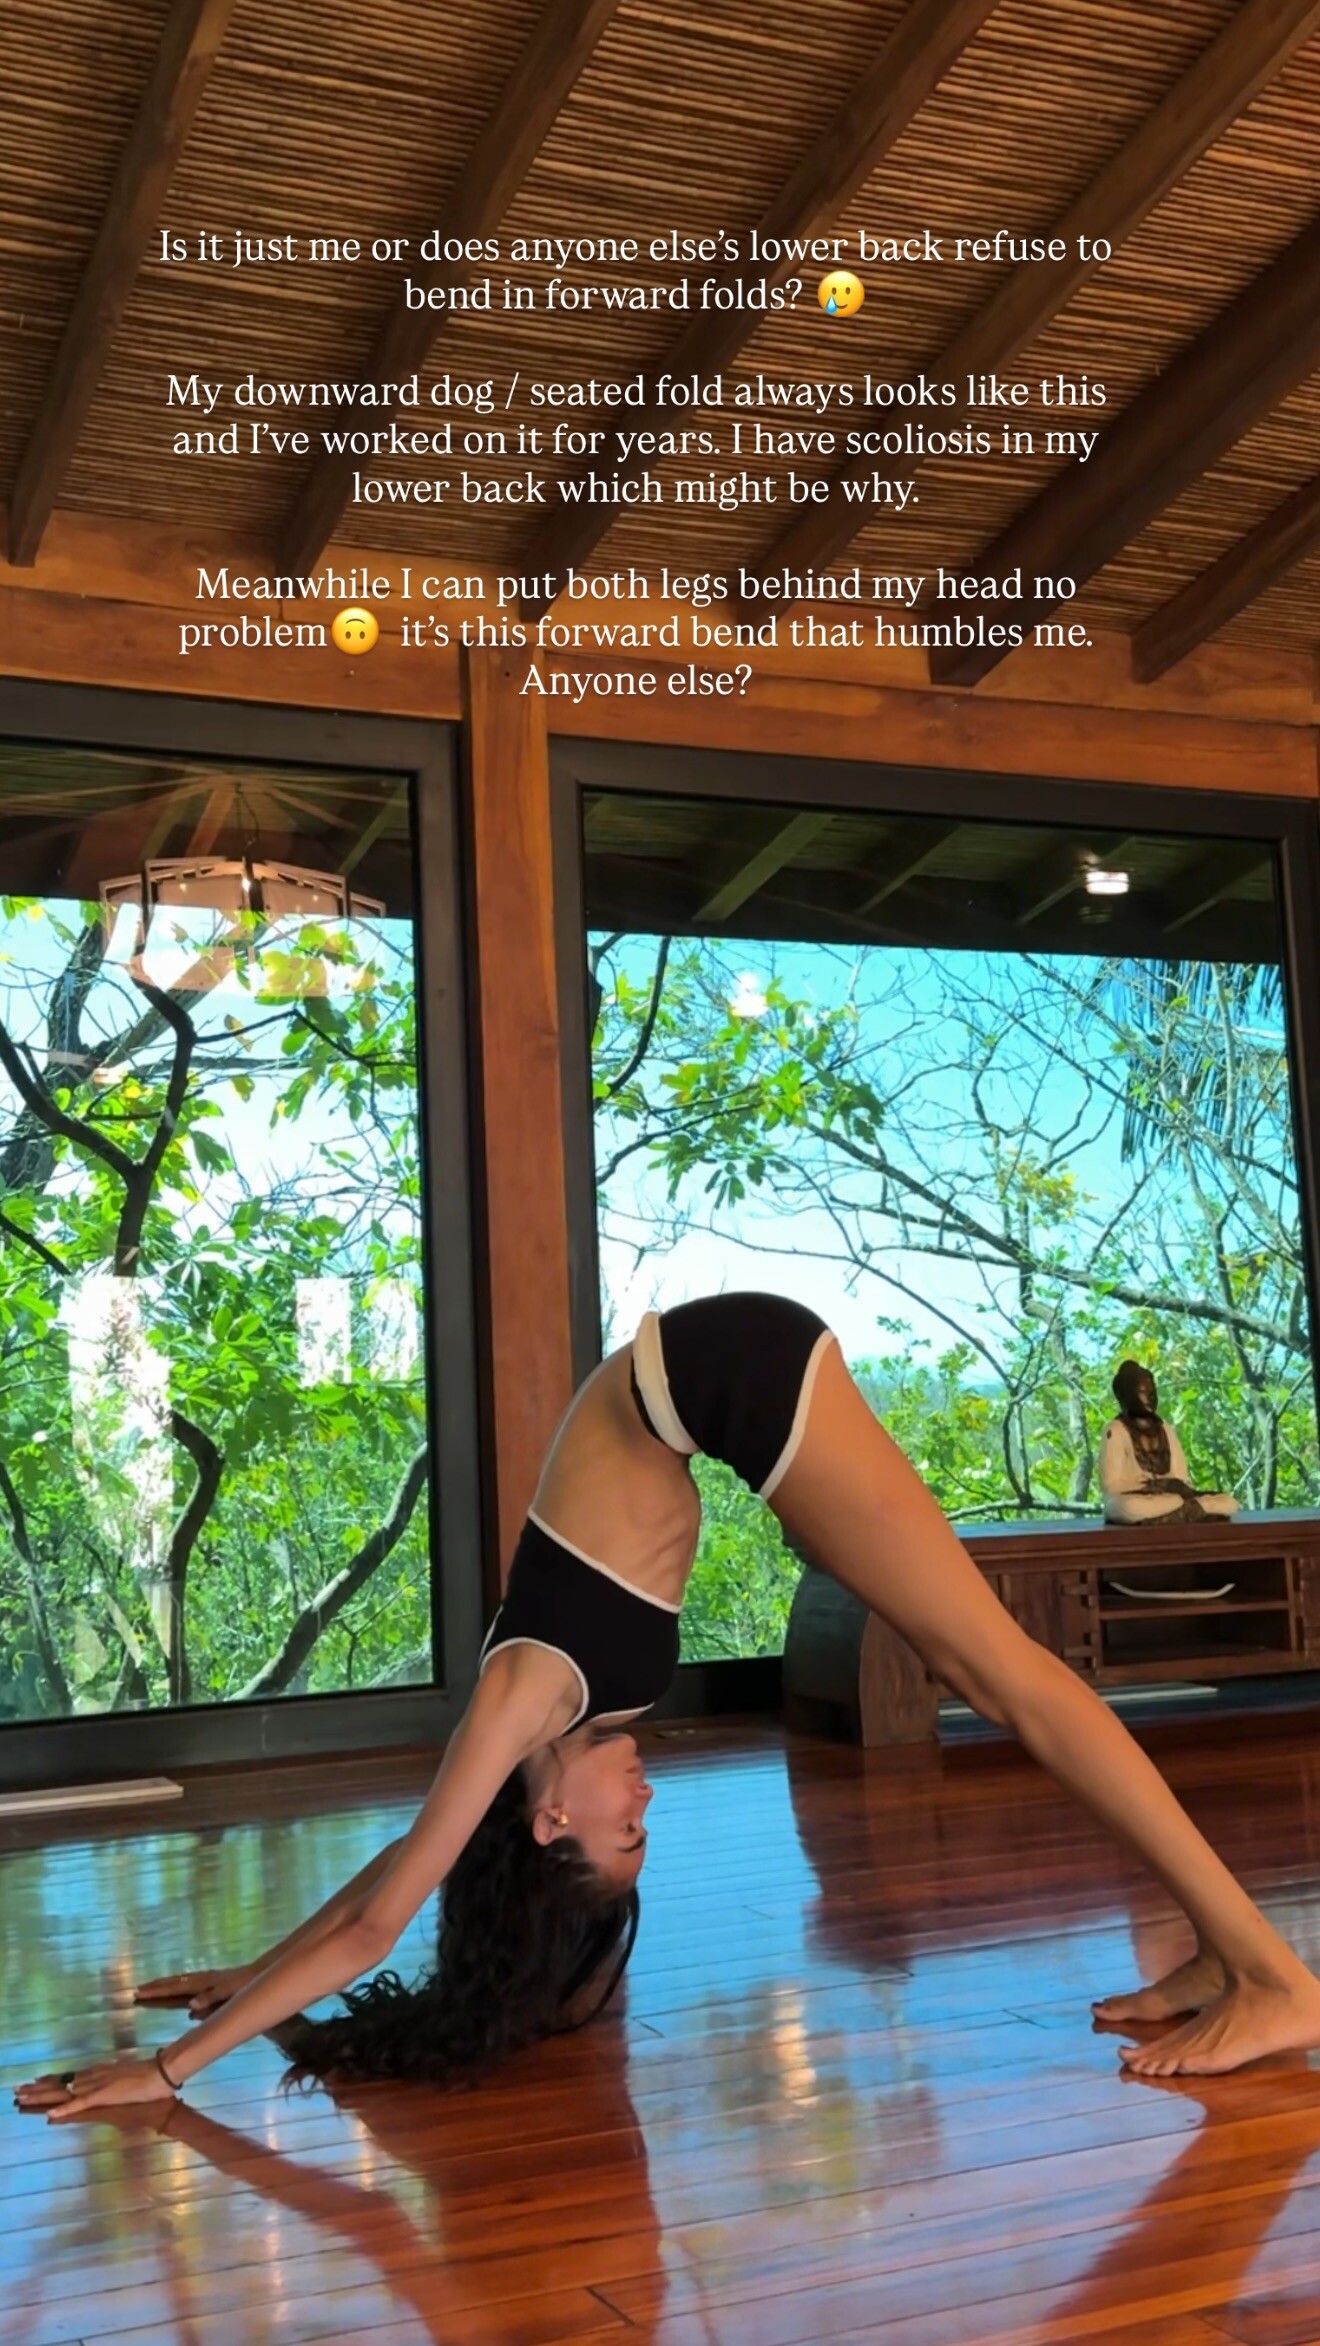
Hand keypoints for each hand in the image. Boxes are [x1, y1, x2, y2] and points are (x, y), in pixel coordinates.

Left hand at [14, 2055, 176, 2122]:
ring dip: (42, 2096)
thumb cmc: (152, 2082)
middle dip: (39, 2088)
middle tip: (18, 2090)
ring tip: (22, 2099)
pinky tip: (50, 2115)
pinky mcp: (103, 2096)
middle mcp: (95, 2077)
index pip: (71, 2078)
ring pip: (64, 2092)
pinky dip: (64, 2109)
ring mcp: (98, 2086)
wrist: (163, 2076)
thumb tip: (111, 2090)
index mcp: (101, 2074)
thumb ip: (119, 2086)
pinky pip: (79, 2105)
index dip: (52, 2080)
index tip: (36, 2080)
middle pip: (61, 2083)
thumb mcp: (130, 2085)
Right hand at [134, 1964, 253, 2015]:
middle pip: (173, 1983)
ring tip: (150, 1990)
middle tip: (136, 1991)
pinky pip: (189, 1986)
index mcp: (201, 1983)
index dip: (156, 1992)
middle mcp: (200, 1980)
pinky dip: (179, 1988)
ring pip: (180, 1983)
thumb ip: (210, 1999)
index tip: (138, 1994)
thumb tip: (190, 2008)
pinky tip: (180, 1997)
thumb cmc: (244, 1985)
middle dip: (155, 1988)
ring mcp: (205, 1980)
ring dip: (164, 1986)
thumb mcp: (228, 1992)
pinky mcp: (211, 1983)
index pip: (174, 1988)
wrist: (258, 1974)